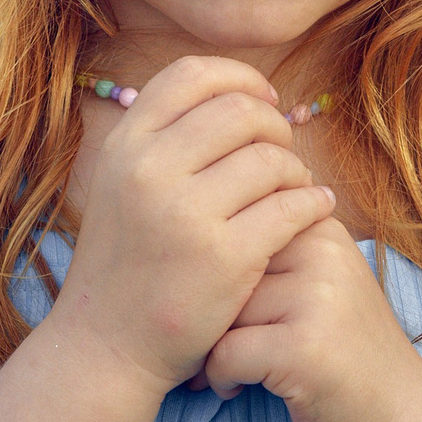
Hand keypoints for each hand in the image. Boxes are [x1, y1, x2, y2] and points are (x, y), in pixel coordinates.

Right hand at [47, 57, 336, 397]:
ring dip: (296, 170)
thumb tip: (239, 96)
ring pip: (272, 159)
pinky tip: (314, 210)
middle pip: (241, 110)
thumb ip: (164, 141)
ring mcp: (187, 215)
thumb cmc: (126, 264)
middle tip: (282, 154)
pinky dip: (313, 203)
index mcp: (125, 146)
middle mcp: (149, 172)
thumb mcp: (121, 187)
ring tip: (296, 188)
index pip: (192, 74)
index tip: (263, 99)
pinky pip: (292, 207)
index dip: (239, 78)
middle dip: (274, 125)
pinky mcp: (226, 258)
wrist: (107, 348)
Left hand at [202, 217, 421, 421]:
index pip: (237, 234)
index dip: (218, 278)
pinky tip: (236, 389)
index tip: (224, 312)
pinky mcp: (303, 349)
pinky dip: (220, 378)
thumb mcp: (323, 288)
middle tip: (209, 348)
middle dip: (208, 315)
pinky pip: (225, 353)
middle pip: (225, 272)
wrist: (404, 420)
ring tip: (228, 371)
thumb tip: (192, 241)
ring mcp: (316, 300)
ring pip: (220, 312)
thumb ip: (276, 258)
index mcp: (323, 233)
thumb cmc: (348, 357)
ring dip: (210, 349)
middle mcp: (323, 255)